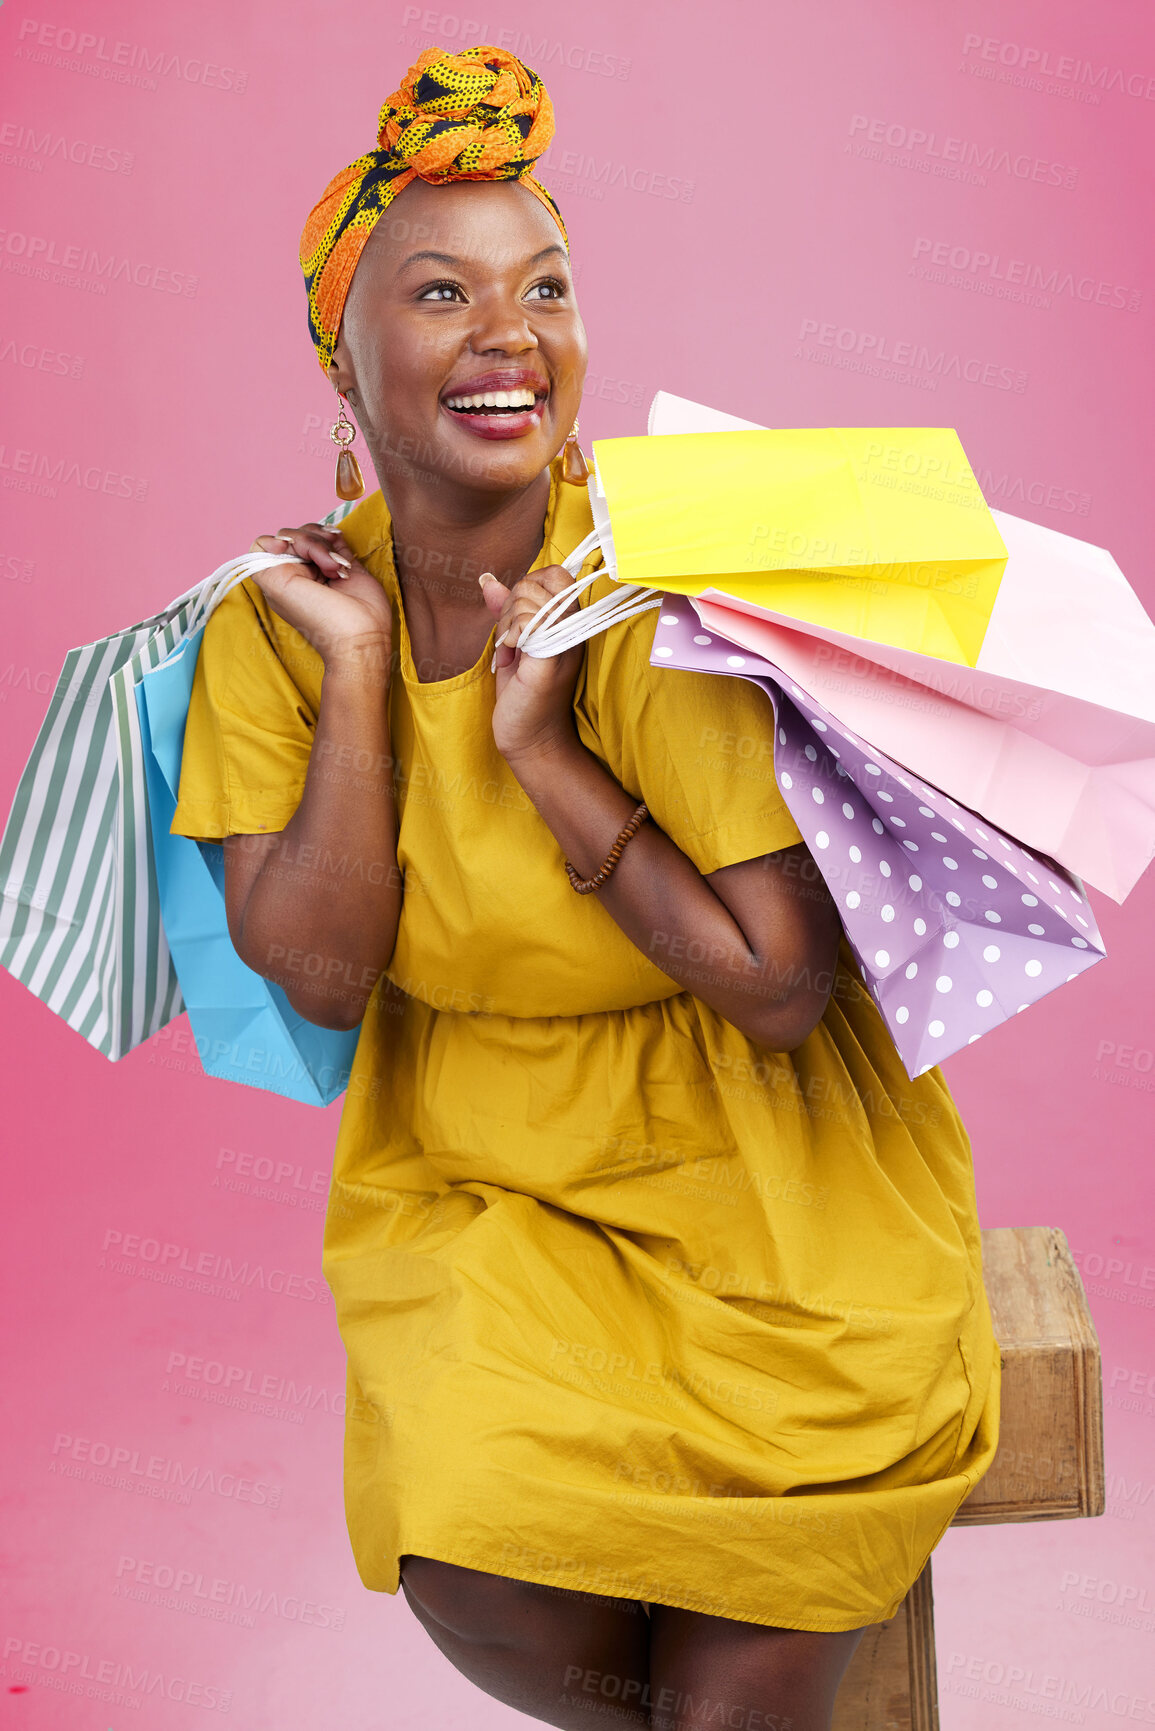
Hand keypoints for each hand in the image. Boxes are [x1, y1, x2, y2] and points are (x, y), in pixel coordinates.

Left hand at [249, 523, 392, 673]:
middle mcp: (297, 571)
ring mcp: (320, 566)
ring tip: (337, 569)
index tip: (289, 549)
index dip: (279, 541)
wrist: (359, 634)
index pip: (269, 543)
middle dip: (309, 543)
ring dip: (325, 545)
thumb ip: (261, 561)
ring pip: (314, 533)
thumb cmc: (319, 618)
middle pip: (293, 535)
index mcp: (278, 578)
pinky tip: (342, 559)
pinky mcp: (343, 563)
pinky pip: (335, 537)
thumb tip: (277, 539)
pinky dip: (337, 540)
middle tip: (325, 567)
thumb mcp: (277, 590)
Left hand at [479, 564, 584, 764]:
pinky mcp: (552, 658)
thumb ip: (505, 610)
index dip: (530, 585)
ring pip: (528, 600)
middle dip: (512, 604)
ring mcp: (565, 642)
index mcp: (568, 620)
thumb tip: (487, 579)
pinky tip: (510, 657)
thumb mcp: (513, 644)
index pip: (556, 572)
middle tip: (511, 638)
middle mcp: (573, 627)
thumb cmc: (523, 694)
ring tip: (511, 651)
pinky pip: (528, 622)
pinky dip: (510, 635)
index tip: (517, 617)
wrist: (531, 740)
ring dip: (507, 624)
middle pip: (538, 581)